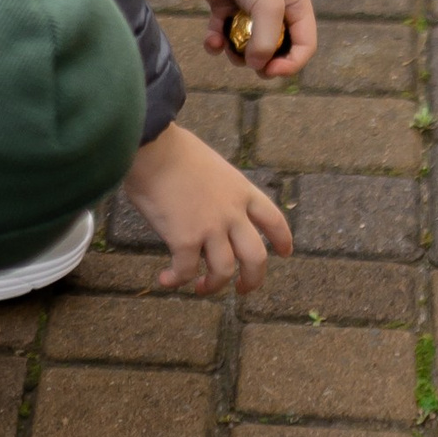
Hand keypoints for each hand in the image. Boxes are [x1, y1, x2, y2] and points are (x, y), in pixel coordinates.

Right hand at [121, 118, 291, 295]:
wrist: (152, 147)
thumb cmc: (173, 149)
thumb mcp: (212, 166)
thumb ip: (218, 189)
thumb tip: (205, 203)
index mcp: (242, 191)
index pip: (274, 220)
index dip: (282, 240)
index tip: (285, 253)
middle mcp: (232, 213)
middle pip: (256, 257)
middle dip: (253, 279)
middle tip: (243, 289)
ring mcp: (210, 228)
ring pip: (223, 270)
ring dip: (213, 286)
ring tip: (201, 288)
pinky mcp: (184, 240)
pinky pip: (185, 270)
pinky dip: (176, 280)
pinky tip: (166, 280)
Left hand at [174, 0, 315, 80]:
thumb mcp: (267, 7)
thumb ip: (266, 42)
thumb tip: (256, 66)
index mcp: (296, 8)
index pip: (304, 46)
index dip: (291, 65)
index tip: (270, 71)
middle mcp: (277, 11)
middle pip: (276, 51)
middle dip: (263, 63)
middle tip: (250, 66)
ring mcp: (250, 11)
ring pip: (248, 47)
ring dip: (236, 54)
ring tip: (227, 47)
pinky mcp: (226, 10)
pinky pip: (224, 36)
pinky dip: (217, 42)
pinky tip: (211, 39)